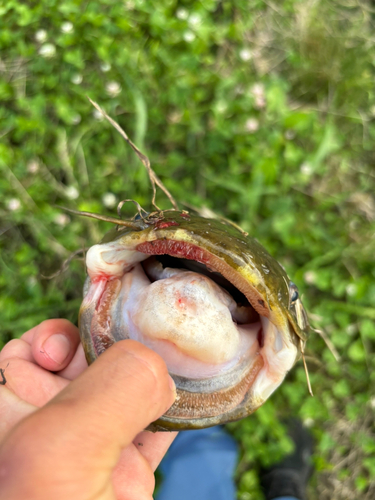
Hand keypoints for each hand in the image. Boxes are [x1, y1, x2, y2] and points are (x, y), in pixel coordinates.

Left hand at [0, 319, 176, 498]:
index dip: (56, 337)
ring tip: (182, 350)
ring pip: (129, 391)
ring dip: (157, 369)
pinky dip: (179, 407)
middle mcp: (57, 426)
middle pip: (89, 362)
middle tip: (154, 334)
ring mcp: (96, 449)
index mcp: (18, 414)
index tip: (86, 346)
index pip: (29, 352)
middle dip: (121, 341)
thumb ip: (110, 392)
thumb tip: (156, 363)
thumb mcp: (61, 448)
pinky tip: (197, 390)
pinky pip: (159, 426)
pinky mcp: (131, 473)